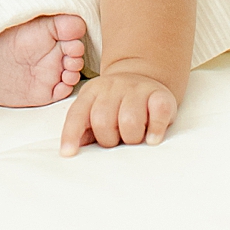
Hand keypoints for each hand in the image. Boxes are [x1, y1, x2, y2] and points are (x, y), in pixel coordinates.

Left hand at [60, 70, 177, 154]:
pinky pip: (158, 113)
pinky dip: (155, 130)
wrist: (142, 76)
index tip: (68, 153)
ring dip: (132, 137)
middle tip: (117, 139)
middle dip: (108, 139)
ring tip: (134, 137)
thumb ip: (83, 128)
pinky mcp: (160, 95)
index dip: (71, 134)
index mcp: (93, 92)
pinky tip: (152, 137)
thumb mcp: (94, 109)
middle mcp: (113, 87)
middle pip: (103, 120)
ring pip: (129, 120)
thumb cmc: (116, 104)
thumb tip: (72, 150)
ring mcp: (138, 89)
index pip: (78, 113)